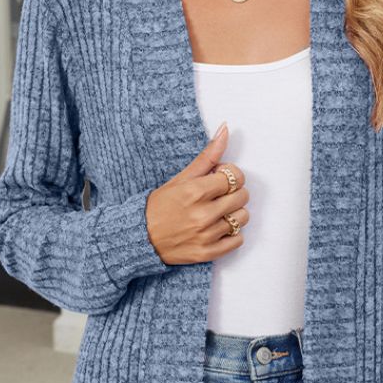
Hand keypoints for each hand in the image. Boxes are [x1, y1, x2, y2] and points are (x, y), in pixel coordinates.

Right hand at [145, 123, 248, 264]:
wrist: (140, 238)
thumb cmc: (159, 206)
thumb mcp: (180, 178)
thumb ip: (207, 156)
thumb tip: (226, 129)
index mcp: (195, 191)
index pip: (235, 177)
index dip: (230, 175)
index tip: (219, 179)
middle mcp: (203, 214)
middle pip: (242, 196)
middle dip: (233, 192)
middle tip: (218, 195)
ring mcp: (206, 235)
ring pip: (242, 218)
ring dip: (234, 213)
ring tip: (218, 212)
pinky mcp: (208, 252)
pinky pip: (238, 240)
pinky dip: (232, 234)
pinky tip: (217, 228)